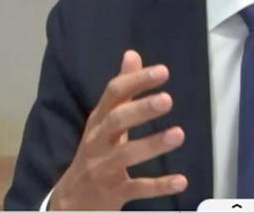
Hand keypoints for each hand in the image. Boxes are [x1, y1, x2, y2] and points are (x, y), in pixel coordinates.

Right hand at [50, 50, 187, 209]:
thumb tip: (132, 55)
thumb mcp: (104, 120)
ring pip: (126, 154)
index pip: (114, 94)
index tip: (163, 71)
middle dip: (141, 109)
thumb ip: (122, 90)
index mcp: (98, 120)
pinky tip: (181, 180)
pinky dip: (159, 186)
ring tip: (179, 134)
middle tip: (167, 100)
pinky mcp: (113, 192)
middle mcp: (97, 141)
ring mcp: (103, 167)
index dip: (136, 81)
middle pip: (116, 121)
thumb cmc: (96, 151)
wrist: (72, 200)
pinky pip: (137, 188)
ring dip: (152, 144)